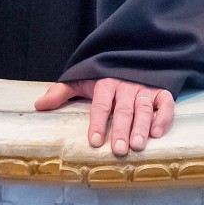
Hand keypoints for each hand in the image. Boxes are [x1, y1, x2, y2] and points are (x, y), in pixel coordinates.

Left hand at [35, 78, 174, 154]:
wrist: (129, 55)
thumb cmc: (102, 75)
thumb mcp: (81, 80)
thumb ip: (61, 92)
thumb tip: (38, 105)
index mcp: (105, 82)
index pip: (101, 104)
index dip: (97, 122)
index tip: (94, 141)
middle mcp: (126, 85)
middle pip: (123, 109)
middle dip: (121, 129)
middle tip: (119, 149)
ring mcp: (144, 88)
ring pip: (144, 108)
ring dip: (141, 126)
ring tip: (138, 145)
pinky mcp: (160, 91)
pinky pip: (165, 103)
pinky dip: (163, 117)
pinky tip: (157, 132)